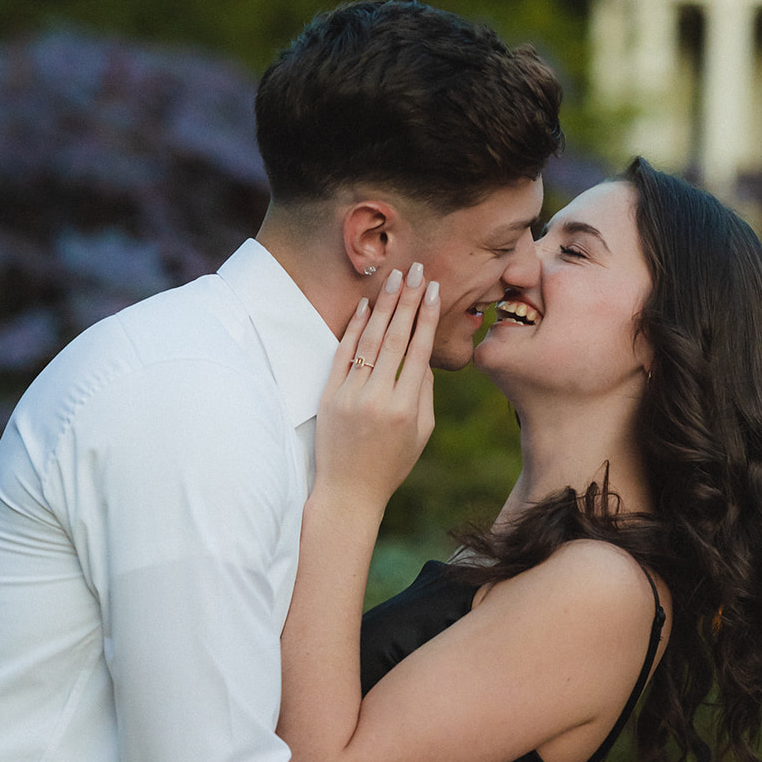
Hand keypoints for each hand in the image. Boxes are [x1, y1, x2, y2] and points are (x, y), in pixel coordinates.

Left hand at [313, 265, 437, 513]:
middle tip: (416, 269)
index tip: (432, 289)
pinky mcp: (329, 396)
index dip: (426, 317)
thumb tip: (421, 357)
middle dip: (408, 300)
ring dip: (383, 305)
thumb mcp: (421, 434)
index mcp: (406, 408)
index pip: (418, 351)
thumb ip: (424, 395)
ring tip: (394, 278)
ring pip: (369, 340)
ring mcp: (350, 395)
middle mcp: (378, 398)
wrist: (348, 491)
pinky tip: (365, 305)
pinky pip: (343, 354)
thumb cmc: (391, 465)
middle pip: (395, 338)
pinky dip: (353, 328)